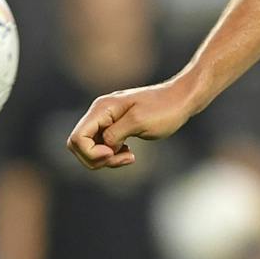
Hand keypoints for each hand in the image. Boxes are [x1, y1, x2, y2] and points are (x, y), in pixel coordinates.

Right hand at [66, 79, 196, 169]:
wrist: (182, 99)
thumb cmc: (165, 109)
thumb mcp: (139, 122)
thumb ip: (115, 134)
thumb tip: (103, 146)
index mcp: (102, 109)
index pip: (77, 138)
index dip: (90, 153)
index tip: (113, 153)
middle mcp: (100, 113)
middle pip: (79, 145)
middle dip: (97, 159)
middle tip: (124, 158)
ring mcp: (107, 120)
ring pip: (91, 148)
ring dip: (107, 159)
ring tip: (130, 157)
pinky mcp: (116, 127)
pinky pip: (103, 147)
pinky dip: (113, 155)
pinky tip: (130, 154)